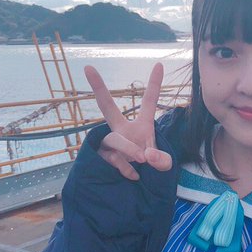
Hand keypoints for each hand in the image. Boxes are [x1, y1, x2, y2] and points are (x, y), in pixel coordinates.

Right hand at [84, 63, 171, 180]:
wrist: (138, 186)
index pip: (149, 102)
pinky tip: (134, 175)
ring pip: (115, 139)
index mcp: (142, 125)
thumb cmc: (151, 167)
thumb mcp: (163, 165)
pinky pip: (112, 158)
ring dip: (128, 147)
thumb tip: (146, 156)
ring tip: (142, 158)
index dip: (155, 83)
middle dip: (98, 88)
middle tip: (88, 68)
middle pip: (107, 107)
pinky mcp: (103, 156)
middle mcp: (123, 130)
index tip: (160, 64)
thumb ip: (162, 160)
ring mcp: (111, 142)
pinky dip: (125, 167)